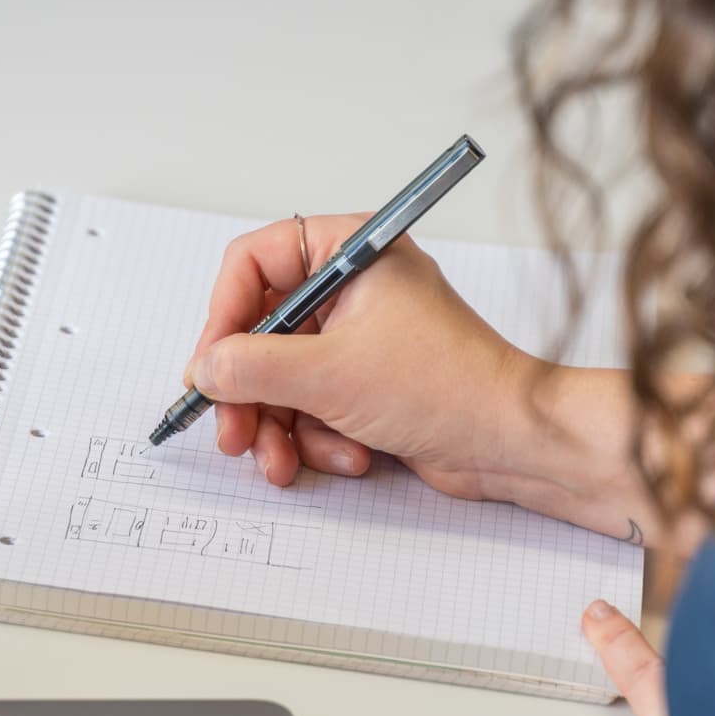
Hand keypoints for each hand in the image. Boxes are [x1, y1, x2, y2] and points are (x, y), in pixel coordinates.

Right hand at [185, 214, 549, 497]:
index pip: (255, 264)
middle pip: (261, 332)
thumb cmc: (445, 386)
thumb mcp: (329, 374)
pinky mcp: (368, 385)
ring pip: (282, 379)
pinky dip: (318, 438)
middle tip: (233, 434)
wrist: (510, 441)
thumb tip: (204, 368)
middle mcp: (352, 288)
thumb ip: (252, 367)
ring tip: (284, 463)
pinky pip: (312, 407)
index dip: (223, 316)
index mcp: (350, 252)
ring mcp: (359, 338)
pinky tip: (348, 456)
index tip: (209, 367)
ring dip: (279, 428)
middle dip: (247, 393)